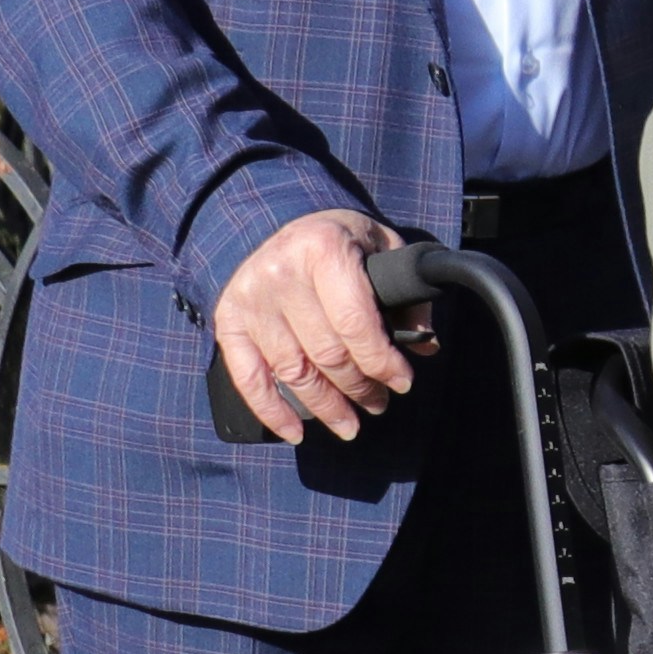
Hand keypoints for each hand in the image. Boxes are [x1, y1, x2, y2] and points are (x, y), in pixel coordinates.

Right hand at [214, 210, 415, 441]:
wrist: (275, 221)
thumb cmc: (337, 240)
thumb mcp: (381, 246)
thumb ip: (407, 293)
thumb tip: (424, 345)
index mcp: (323, 251)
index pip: (355, 323)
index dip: (382, 362)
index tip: (402, 383)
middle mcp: (281, 275)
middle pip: (326, 353)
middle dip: (360, 388)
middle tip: (379, 403)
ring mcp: (250, 300)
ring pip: (293, 372)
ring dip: (326, 406)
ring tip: (350, 423)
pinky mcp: (228, 321)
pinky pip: (247, 377)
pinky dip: (271, 411)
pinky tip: (296, 433)